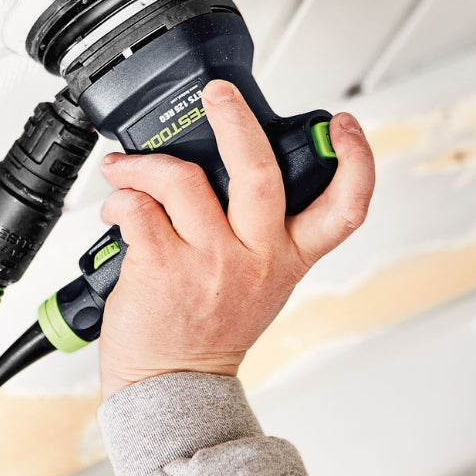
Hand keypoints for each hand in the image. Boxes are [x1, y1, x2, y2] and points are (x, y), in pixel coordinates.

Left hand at [97, 79, 374, 398]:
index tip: (346, 126)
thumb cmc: (215, 328)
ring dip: (145, 164)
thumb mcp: (265, 281)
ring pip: (182, 180)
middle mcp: (256, 255)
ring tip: (126, 166)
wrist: (174, 381)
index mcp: (290, 255)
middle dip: (237, 120)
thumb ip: (264, 229)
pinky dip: (121, 197)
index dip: (356, 161)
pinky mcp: (162, 268)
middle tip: (218, 94)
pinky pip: (138, 209)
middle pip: (260, 173)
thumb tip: (234, 162)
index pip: (346, 207)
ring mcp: (210, 262)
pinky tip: (118, 205)